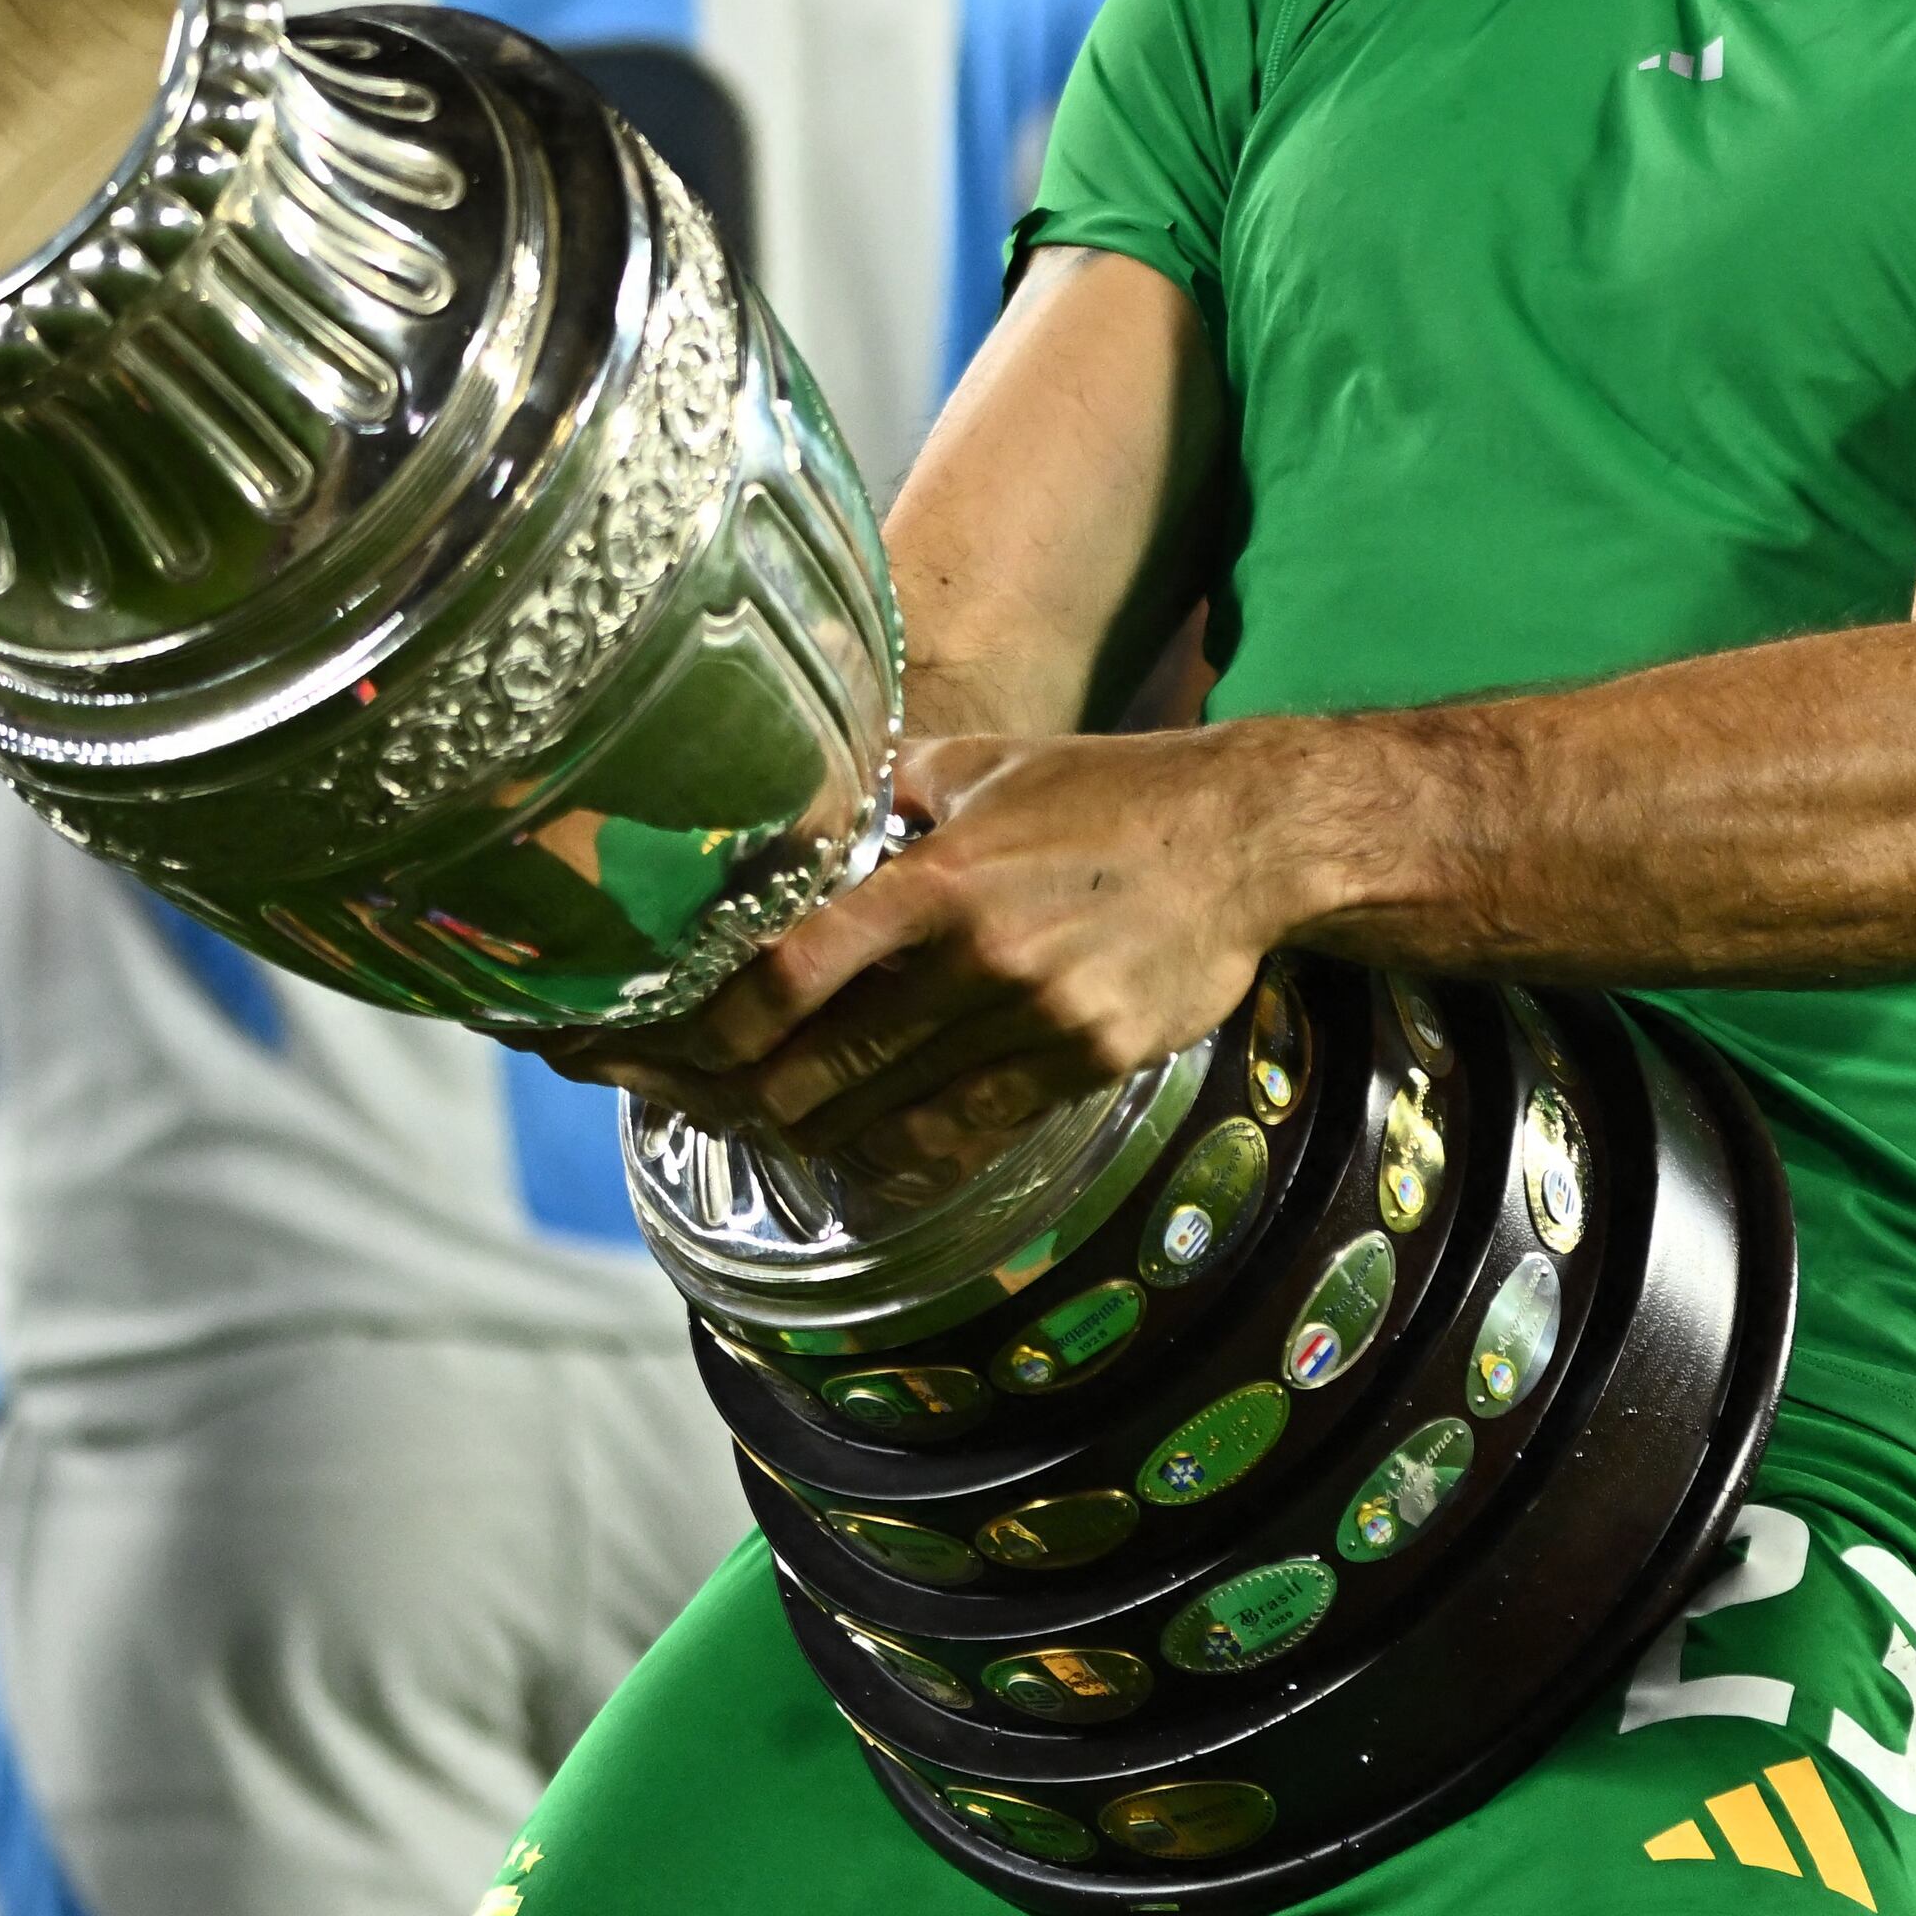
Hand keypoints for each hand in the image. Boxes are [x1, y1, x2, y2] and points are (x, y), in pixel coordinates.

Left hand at [569, 725, 1305, 1163]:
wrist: (1250, 839)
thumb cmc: (1112, 792)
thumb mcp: (988, 766)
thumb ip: (890, 793)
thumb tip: (807, 809)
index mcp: (941, 877)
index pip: (793, 974)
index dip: (713, 1026)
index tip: (665, 1040)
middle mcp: (979, 961)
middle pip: (822, 1068)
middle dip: (739, 1096)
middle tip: (686, 1099)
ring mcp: (1035, 1024)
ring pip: (887, 1117)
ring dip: (813, 1133)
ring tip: (765, 1127)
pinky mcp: (1083, 1067)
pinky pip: (965, 1133)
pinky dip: (900, 1150)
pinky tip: (864, 1148)